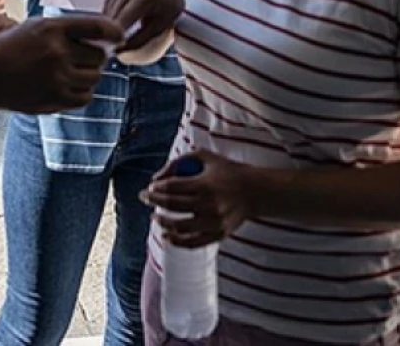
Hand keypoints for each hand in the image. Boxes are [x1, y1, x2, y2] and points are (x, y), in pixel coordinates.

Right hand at [0, 15, 123, 112]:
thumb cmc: (11, 47)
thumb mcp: (36, 27)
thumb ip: (68, 30)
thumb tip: (105, 40)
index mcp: (52, 28)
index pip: (99, 27)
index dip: (114, 32)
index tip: (118, 37)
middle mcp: (57, 51)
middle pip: (99, 56)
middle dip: (96, 57)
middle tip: (85, 57)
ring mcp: (56, 77)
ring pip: (94, 77)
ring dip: (88, 74)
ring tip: (72, 71)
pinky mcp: (55, 98)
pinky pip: (85, 96)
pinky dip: (82, 91)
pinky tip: (68, 85)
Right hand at [104, 0, 183, 54]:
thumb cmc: (166, 13)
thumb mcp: (157, 29)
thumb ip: (138, 41)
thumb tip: (117, 52)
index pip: (121, 21)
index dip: (114, 37)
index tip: (111, 50)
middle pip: (112, 15)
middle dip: (110, 31)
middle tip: (112, 46)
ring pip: (107, 10)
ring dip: (109, 23)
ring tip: (117, 33)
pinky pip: (108, 4)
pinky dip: (111, 15)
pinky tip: (120, 19)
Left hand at [142, 151, 258, 247]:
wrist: (256, 191)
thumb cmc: (228, 171)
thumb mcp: (206, 157)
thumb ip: (179, 161)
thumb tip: (156, 178)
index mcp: (205, 184)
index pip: (172, 187)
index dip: (156, 188)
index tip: (148, 188)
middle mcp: (209, 205)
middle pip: (172, 205)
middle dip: (153, 201)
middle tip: (144, 198)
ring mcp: (214, 222)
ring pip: (180, 226)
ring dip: (163, 222)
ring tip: (155, 216)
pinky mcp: (219, 234)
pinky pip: (193, 242)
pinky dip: (177, 241)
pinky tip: (166, 236)